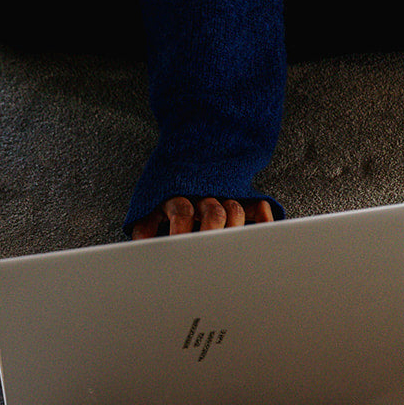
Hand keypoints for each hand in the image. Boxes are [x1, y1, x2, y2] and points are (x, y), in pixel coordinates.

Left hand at [131, 196, 273, 239]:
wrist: (188, 151)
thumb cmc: (165, 189)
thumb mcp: (147, 204)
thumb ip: (144, 226)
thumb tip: (140, 248)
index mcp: (177, 194)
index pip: (181, 211)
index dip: (181, 231)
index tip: (179, 249)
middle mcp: (203, 193)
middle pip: (213, 212)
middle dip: (212, 234)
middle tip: (209, 253)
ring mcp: (224, 194)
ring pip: (235, 210)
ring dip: (234, 230)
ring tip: (231, 249)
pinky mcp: (242, 196)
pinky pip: (258, 205)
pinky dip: (263, 219)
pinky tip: (263, 234)